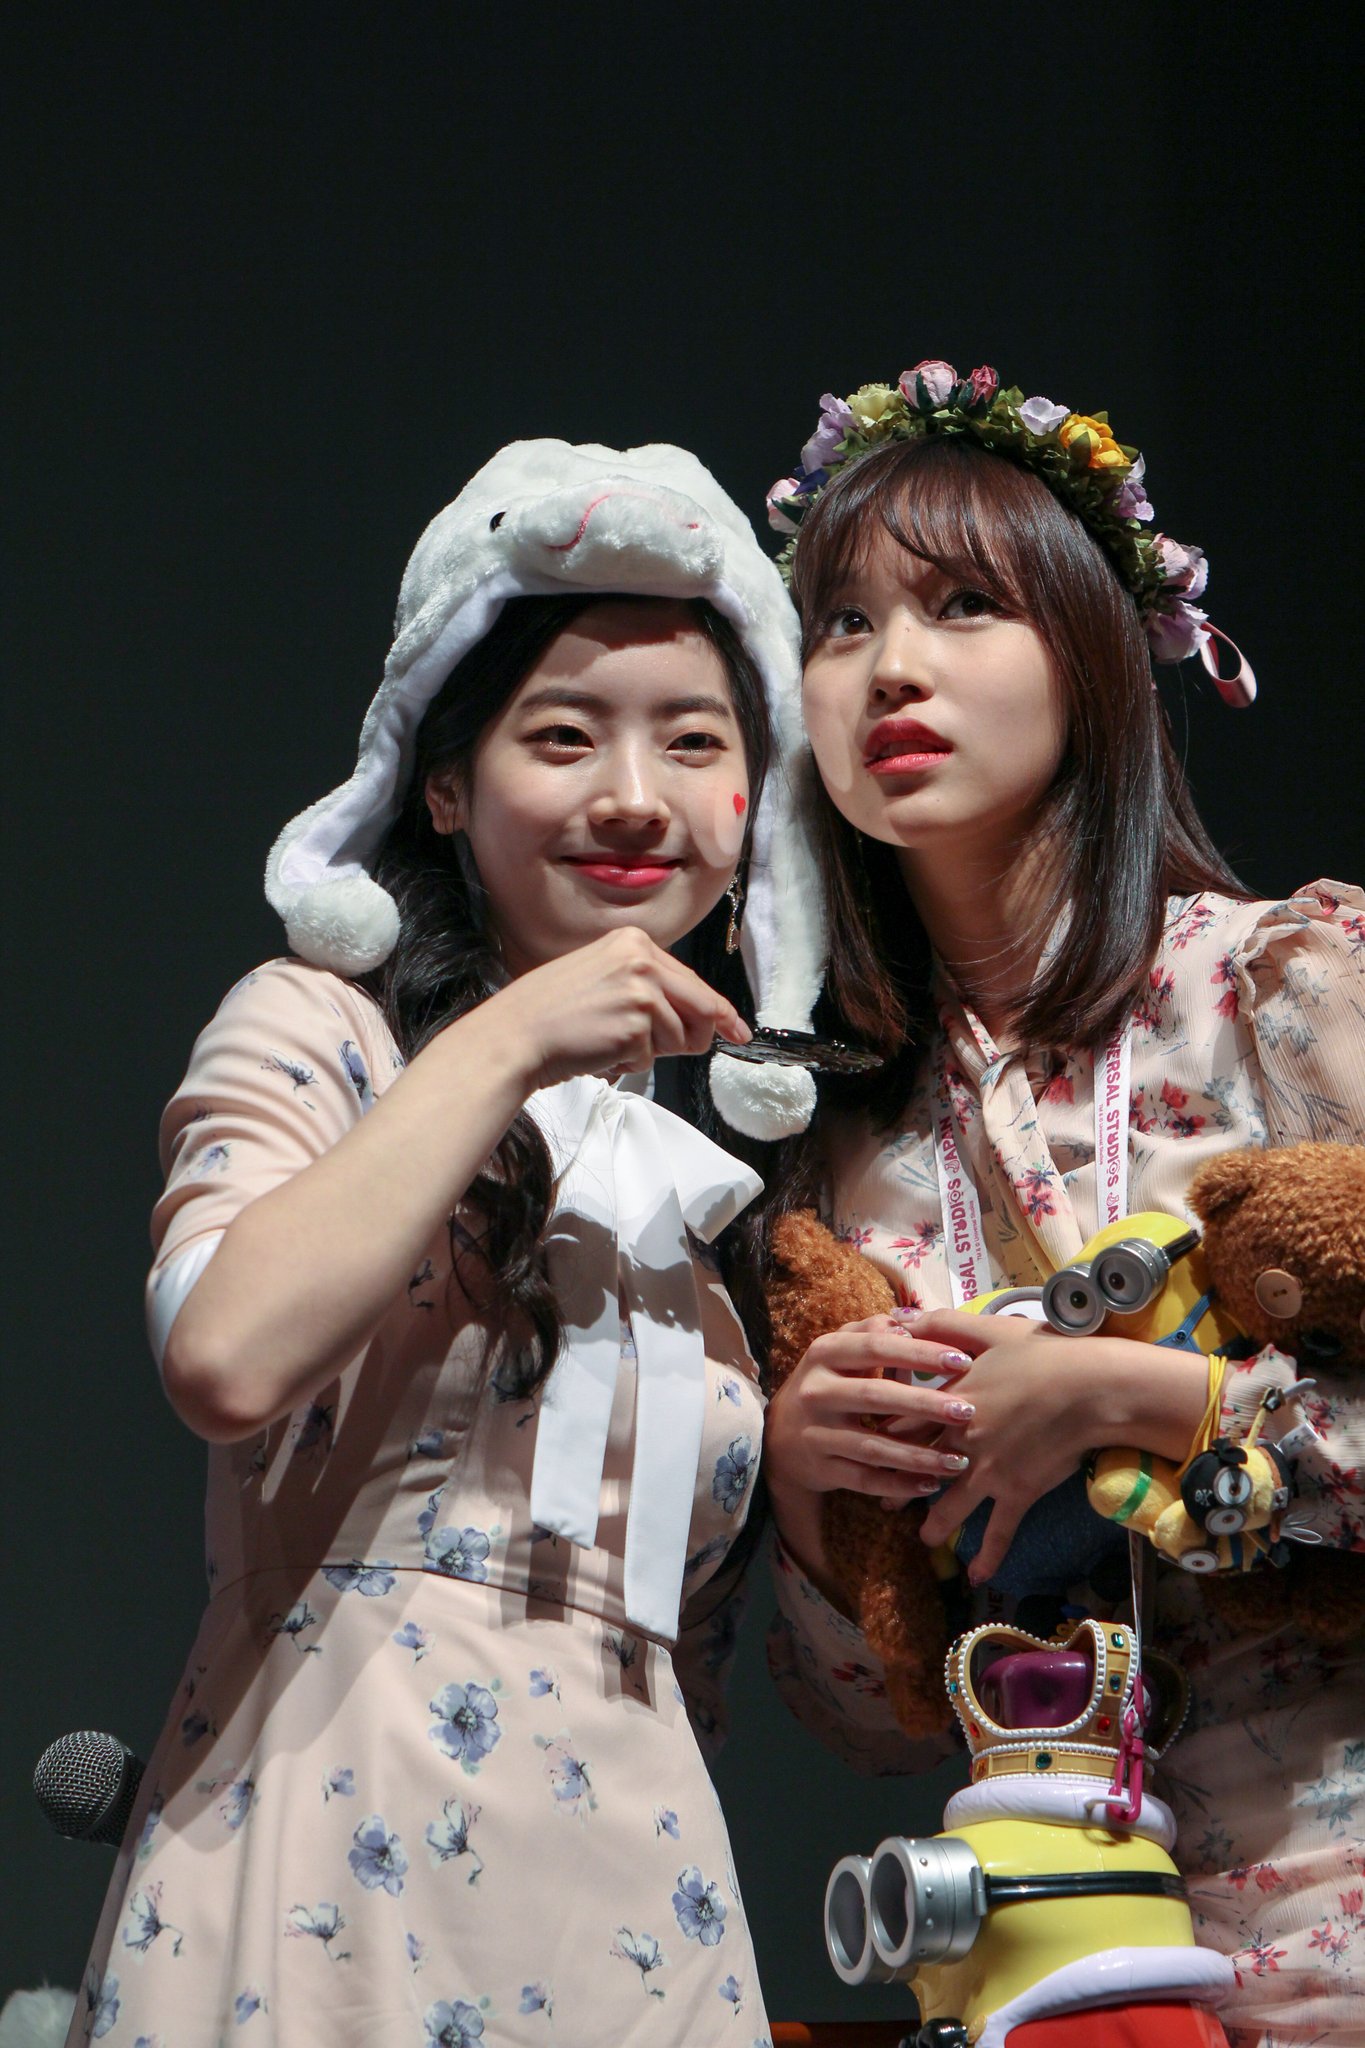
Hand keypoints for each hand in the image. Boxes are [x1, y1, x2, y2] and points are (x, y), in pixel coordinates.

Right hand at [477, 926, 750, 1091]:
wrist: (514, 1035)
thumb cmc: (551, 1013)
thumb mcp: (601, 977)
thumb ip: (647, 987)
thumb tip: (698, 1018)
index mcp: (633, 942)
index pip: (692, 980)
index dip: (718, 1011)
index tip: (737, 1030)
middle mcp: (643, 959)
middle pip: (701, 1008)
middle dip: (695, 1036)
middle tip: (675, 1049)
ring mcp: (642, 990)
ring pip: (680, 1037)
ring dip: (650, 1052)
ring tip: (607, 1041)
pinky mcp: (638, 1023)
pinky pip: (654, 1057)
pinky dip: (630, 1063)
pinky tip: (600, 1051)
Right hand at [763, 1314, 976, 1512]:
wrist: (779, 1437)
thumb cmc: (826, 1384)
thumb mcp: (839, 1351)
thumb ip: (872, 1331)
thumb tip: (913, 1319)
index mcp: (825, 1353)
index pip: (876, 1347)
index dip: (920, 1353)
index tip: (962, 1361)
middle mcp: (816, 1391)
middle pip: (876, 1396)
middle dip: (925, 1404)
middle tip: (968, 1410)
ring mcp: (816, 1433)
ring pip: (874, 1446)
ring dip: (919, 1455)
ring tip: (959, 1460)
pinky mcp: (821, 1469)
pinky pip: (866, 1480)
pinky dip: (899, 1485)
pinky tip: (931, 1485)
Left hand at [907, 1308, 1207, 1582]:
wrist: (1091, 1388)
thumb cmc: (1043, 1353)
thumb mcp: (988, 1330)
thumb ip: (941, 1325)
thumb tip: (899, 1318)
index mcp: (952, 1402)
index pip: (905, 1422)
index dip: (883, 1434)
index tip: (864, 1443)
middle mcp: (962, 1441)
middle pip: (919, 1466)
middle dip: (896, 1484)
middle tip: (880, 1500)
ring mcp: (989, 1471)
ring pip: (951, 1506)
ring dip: (934, 1525)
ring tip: (922, 1539)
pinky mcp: (1018, 1491)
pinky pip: (999, 1530)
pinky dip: (988, 1555)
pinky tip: (977, 1578)